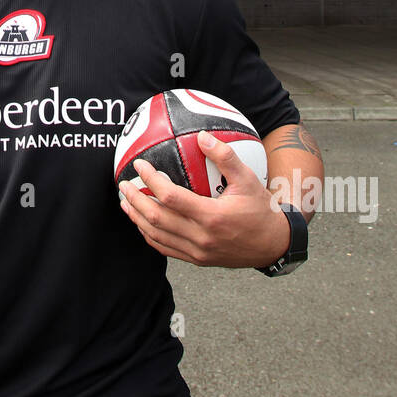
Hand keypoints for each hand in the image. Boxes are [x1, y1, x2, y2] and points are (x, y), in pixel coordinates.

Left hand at [117, 130, 290, 268]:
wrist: (273, 244)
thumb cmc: (261, 210)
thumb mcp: (248, 179)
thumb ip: (225, 157)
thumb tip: (202, 136)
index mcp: (212, 216)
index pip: (170, 197)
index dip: (151, 180)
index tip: (140, 165)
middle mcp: (201, 237)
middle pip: (156, 218)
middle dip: (135, 199)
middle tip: (123, 184)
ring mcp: (197, 251)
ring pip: (156, 235)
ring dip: (137, 218)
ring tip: (126, 202)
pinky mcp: (197, 260)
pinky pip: (165, 248)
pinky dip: (149, 235)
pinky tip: (142, 222)